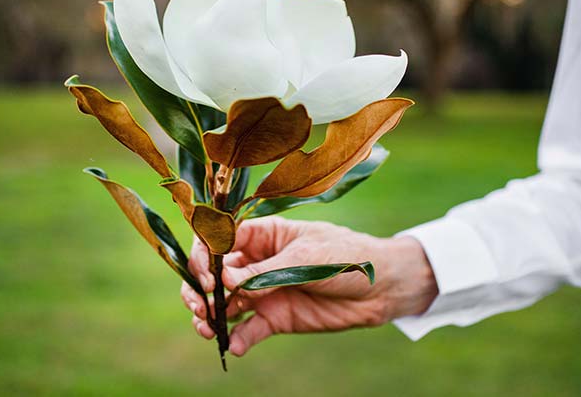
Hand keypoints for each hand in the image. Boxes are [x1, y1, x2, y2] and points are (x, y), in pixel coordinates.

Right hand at [180, 216, 437, 356]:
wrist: (380, 287)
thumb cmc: (346, 256)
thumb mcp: (306, 257)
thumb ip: (266, 271)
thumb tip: (225, 280)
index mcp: (263, 235)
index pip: (220, 240)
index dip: (205, 255)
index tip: (208, 274)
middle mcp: (257, 263)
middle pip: (213, 273)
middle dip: (200, 288)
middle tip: (202, 304)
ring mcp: (263, 291)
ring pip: (223, 303)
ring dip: (210, 315)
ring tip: (209, 328)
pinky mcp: (275, 318)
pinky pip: (247, 329)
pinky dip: (237, 338)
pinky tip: (236, 346)